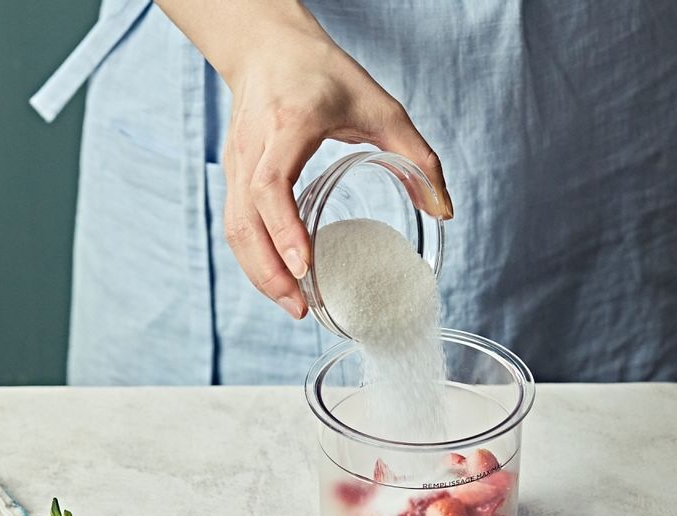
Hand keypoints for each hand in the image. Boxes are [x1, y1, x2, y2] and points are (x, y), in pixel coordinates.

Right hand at [156, 1, 451, 318]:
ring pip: (235, 228)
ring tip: (292, 304)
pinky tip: (279, 280)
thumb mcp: (380, 106)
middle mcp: (255, 146)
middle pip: (246, 220)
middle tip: (301, 307)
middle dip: (270, 271)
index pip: (272, 184)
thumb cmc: (323, 73)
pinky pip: (236, 225)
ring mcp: (237, 162)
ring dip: (259, 273)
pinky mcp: (234, 175)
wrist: (267, 46)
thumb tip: (443, 209)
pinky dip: (254, 259)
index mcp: (290, 124)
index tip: (306, 268)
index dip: (284, 229)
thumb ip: (417, 156)